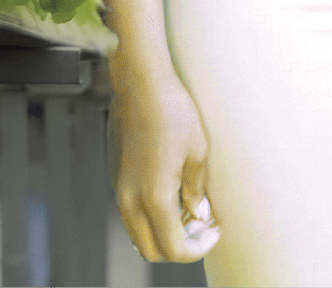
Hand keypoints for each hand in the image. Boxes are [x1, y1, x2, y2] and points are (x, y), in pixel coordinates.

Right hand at [111, 56, 218, 261]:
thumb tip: (198, 214)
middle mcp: (131, 198)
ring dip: (163, 233)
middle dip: (179, 248)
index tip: (214, 231)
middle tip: (202, 228)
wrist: (141, 82)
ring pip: (138, 234)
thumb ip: (195, 191)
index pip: (173, 249)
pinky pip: (132, 213)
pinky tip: (172, 195)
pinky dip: (151, 217)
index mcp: (154, 196)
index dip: (197, 249)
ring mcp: (120, 188)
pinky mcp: (118, 176)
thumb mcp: (198, 152)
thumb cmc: (171, 110)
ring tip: (189, 212)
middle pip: (151, 250)